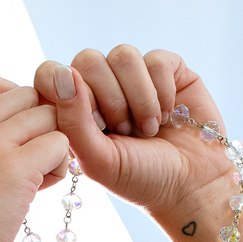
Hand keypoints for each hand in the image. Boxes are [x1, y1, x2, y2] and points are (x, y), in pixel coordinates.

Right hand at [0, 69, 69, 241]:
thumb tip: (15, 142)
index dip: (14, 100)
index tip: (16, 136)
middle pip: (27, 94)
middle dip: (40, 124)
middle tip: (34, 163)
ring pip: (49, 116)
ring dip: (55, 146)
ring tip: (40, 181)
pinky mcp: (14, 168)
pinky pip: (60, 144)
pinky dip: (60, 167)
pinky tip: (42, 192)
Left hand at [34, 49, 232, 228]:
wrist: (191, 185)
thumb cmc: (140, 178)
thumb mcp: (98, 160)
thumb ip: (72, 121)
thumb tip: (63, 72)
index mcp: (75, 107)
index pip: (51, 73)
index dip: (69, 95)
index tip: (92, 127)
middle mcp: (102, 85)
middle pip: (87, 58)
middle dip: (109, 101)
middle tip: (125, 131)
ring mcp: (134, 74)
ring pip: (123, 55)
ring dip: (139, 99)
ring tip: (148, 128)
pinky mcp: (167, 68)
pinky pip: (156, 60)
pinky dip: (163, 94)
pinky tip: (170, 116)